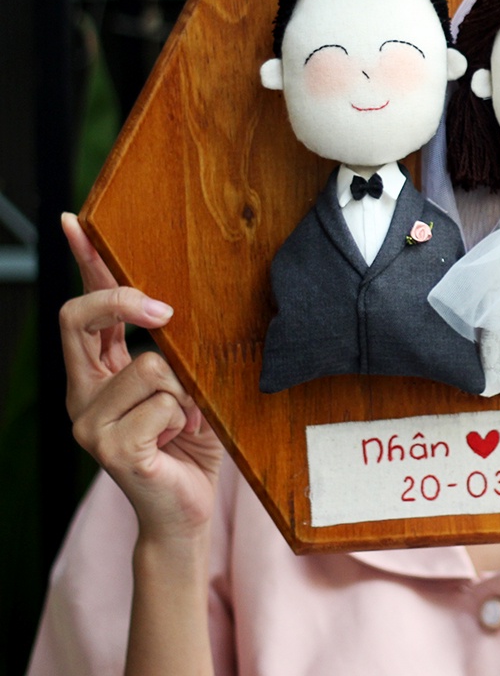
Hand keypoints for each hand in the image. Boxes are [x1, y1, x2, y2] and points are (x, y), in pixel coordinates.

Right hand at [60, 213, 222, 541]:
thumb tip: (180, 308)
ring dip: (186, 390)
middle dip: (126, 302)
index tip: (76, 223)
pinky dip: (187, 415)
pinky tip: (179, 441)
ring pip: (149, 365)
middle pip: (82, 318)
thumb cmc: (191, 442)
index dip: (83, 263)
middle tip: (167, 313)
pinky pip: (164, 401)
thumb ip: (176, 350)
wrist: (188, 508)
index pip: (85, 310)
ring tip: (185, 420)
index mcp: (99, 373)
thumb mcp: (189, 383)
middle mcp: (82, 393)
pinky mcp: (110, 448)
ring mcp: (88, 423)